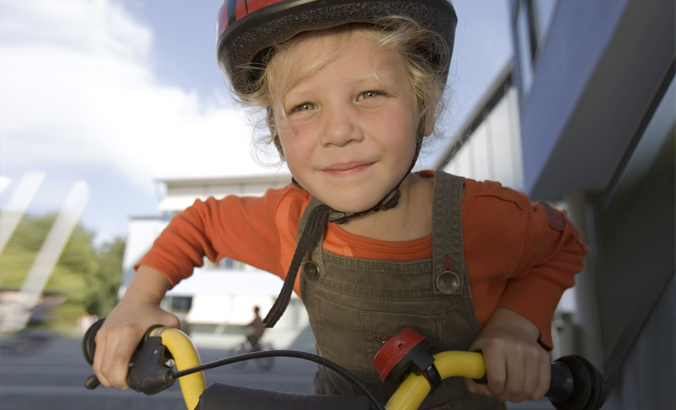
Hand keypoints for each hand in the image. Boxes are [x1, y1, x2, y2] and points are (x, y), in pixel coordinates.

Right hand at [92, 266, 177, 388]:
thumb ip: (176, 338)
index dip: (121, 377)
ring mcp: (104, 334)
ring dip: (106, 378)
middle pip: (107, 366)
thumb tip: (180, 355)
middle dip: (114, 381)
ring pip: (99, 365)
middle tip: (125, 385)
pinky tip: (111, 372)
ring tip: (118, 381)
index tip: (128, 384)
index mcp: (130, 332)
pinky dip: (102, 369)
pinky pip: (97, 358)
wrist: (138, 297)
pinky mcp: (99, 335)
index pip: (120, 360)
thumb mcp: (170, 322)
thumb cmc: (155, 312)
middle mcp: (114, 333)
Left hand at [465, 308, 549, 402]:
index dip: (494, 390)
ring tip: (512, 392)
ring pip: (528, 389)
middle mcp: (515, 347)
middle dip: (506, 396)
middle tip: (502, 393)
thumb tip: (485, 393)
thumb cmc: (491, 342)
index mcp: (495, 345)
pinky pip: (543, 385)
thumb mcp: (475, 352)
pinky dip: (534, 394)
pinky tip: (526, 390)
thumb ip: (472, 375)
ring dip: (519, 397)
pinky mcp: (544, 357)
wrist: (512, 325)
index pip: (497, 379)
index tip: (491, 388)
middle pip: (514, 387)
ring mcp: (532, 352)